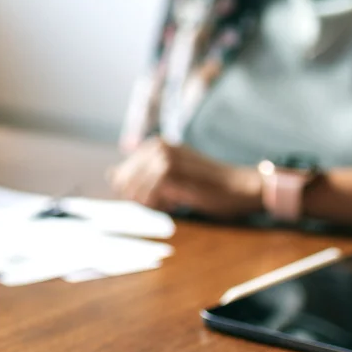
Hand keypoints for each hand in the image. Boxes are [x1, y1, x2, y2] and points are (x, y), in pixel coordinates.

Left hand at [108, 138, 263, 219]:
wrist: (240, 185)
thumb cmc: (207, 183)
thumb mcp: (171, 174)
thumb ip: (141, 173)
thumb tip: (111, 175)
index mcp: (154, 144)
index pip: (119, 176)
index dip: (134, 194)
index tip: (157, 196)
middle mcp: (155, 146)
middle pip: (123, 185)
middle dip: (140, 199)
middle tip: (167, 200)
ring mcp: (161, 157)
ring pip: (135, 192)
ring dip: (152, 203)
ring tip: (176, 199)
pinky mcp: (169, 171)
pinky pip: (148, 197)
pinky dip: (161, 206)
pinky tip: (179, 202)